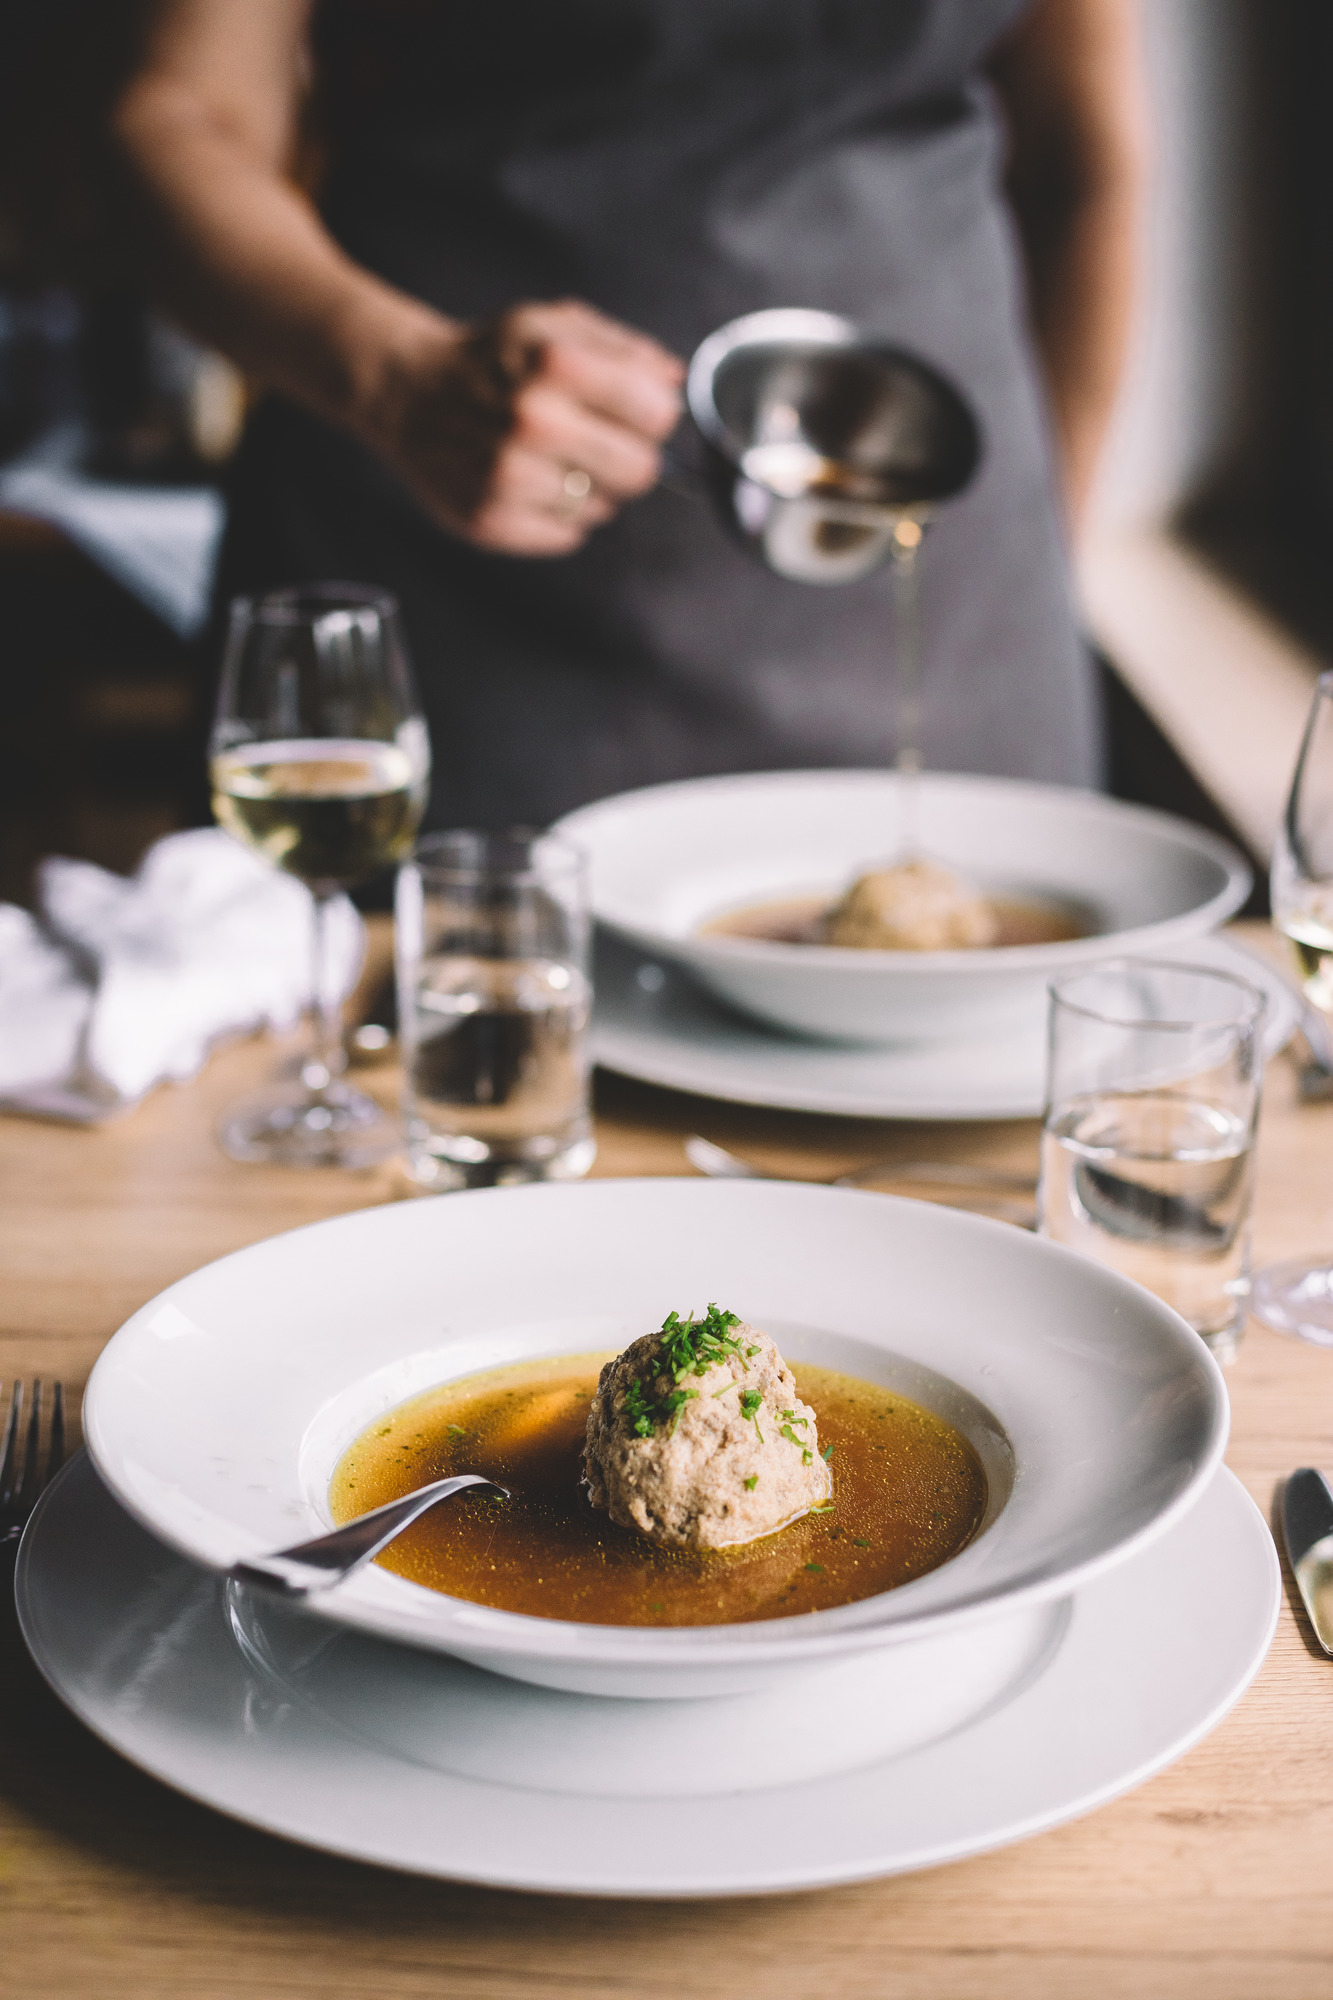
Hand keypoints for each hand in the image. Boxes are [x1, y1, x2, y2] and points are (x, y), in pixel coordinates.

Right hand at [376, 299, 683, 554]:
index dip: (651, 416)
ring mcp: (510, 477)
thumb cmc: (490, 361)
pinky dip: (557, 515)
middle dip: (628, 458)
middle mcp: (533, 422)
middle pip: (640, 472)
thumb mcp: (554, 326)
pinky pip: (568, 536)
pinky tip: (527, 484)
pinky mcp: (493, 521)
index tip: (634, 413)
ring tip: (547, 459)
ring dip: (587, 487)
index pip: (658, 415)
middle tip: (594, 442)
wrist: (409, 394)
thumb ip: (625, 350)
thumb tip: (674, 382)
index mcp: (556, 364)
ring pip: (604, 508)